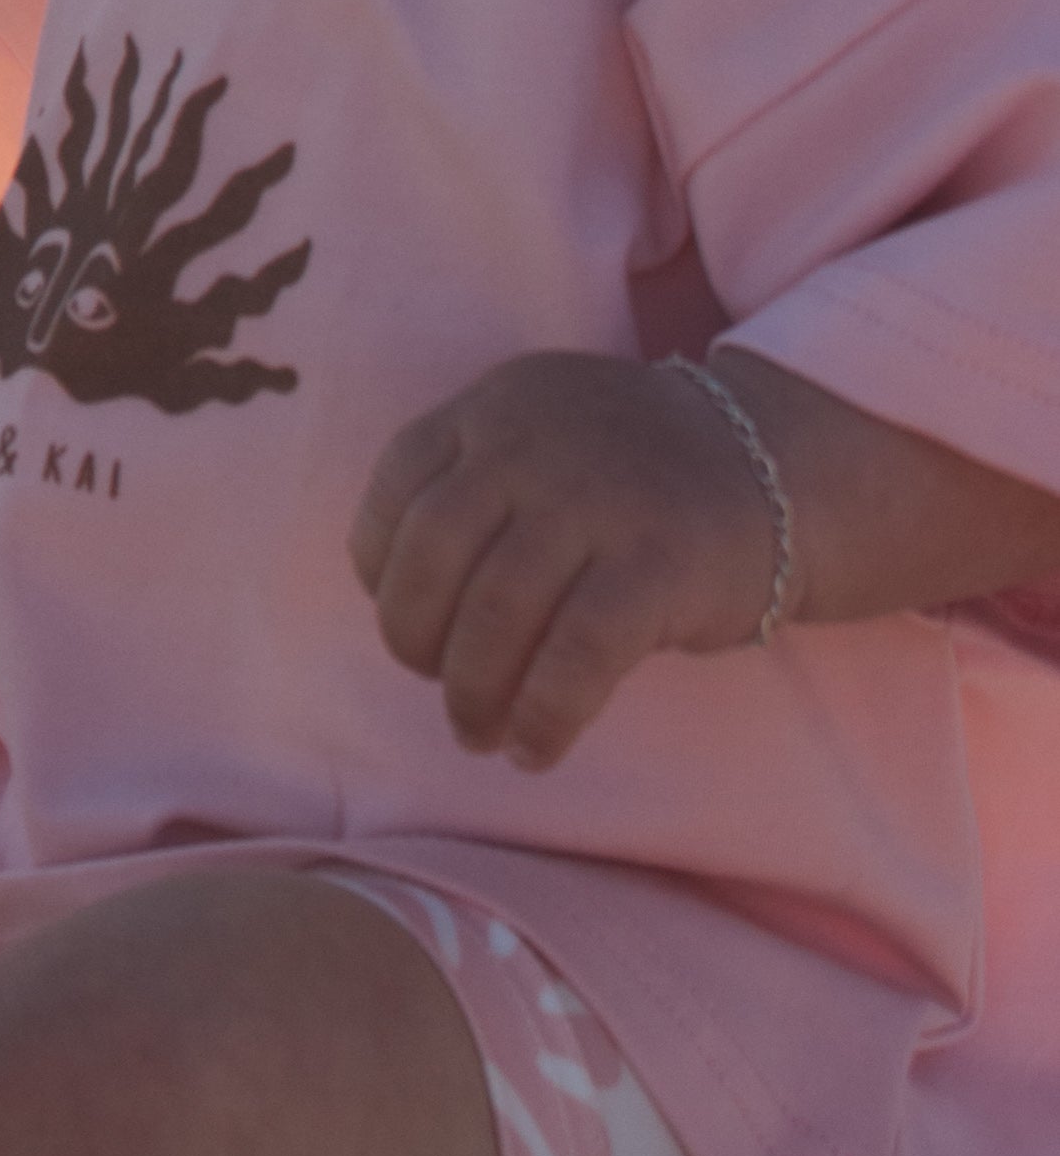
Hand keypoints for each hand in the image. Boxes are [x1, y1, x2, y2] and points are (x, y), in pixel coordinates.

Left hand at [351, 350, 788, 769]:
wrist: (775, 468)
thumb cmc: (633, 478)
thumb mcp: (542, 438)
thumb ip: (472, 487)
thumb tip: (398, 600)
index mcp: (498, 406)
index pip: (398, 484)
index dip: (379, 564)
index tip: (395, 612)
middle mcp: (536, 443)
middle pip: (433, 554)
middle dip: (414, 637)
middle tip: (434, 682)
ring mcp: (599, 500)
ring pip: (495, 613)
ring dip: (471, 692)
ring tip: (476, 732)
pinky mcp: (658, 565)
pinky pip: (575, 658)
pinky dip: (543, 717)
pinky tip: (535, 750)